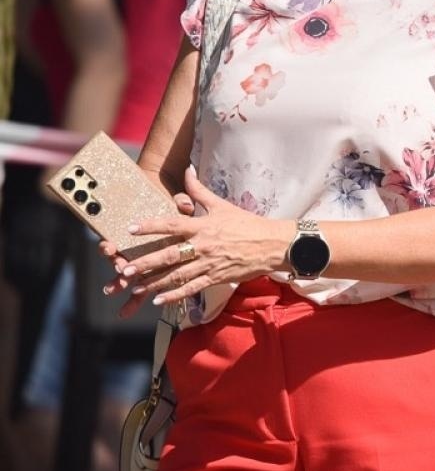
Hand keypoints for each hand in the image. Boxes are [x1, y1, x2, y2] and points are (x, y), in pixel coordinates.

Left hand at [99, 168, 290, 317]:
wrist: (273, 244)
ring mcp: (209, 264)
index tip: (131, 229)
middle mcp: (203, 246)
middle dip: (145, 263)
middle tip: (124, 269)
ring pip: (177, 275)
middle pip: (169, 256)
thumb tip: (187, 170)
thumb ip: (200, 191)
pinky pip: (191, 288)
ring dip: (154, 282)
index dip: (151, 226)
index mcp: (203, 226)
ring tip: (134, 287)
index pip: (172, 225)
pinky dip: (174, 295)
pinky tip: (158, 300)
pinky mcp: (216, 278)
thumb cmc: (248, 224)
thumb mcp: (223, 205)